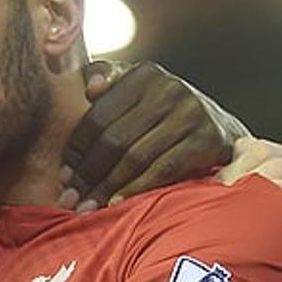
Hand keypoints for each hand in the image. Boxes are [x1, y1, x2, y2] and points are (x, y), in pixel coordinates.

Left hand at [59, 60, 242, 211]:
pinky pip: (164, 169)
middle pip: (114, 139)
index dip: (76, 150)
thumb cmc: (160, 112)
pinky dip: (137, 188)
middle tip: (71, 198)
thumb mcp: (134, 89)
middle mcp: (169, 88)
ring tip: (88, 207)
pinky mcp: (209, 138)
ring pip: (136, 157)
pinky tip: (117, 203)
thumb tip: (90, 88)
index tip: (63, 177)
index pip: (97, 117)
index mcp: (143, 74)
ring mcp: (192, 113)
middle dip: (88, 174)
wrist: (218, 126)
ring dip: (107, 187)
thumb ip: (105, 78)